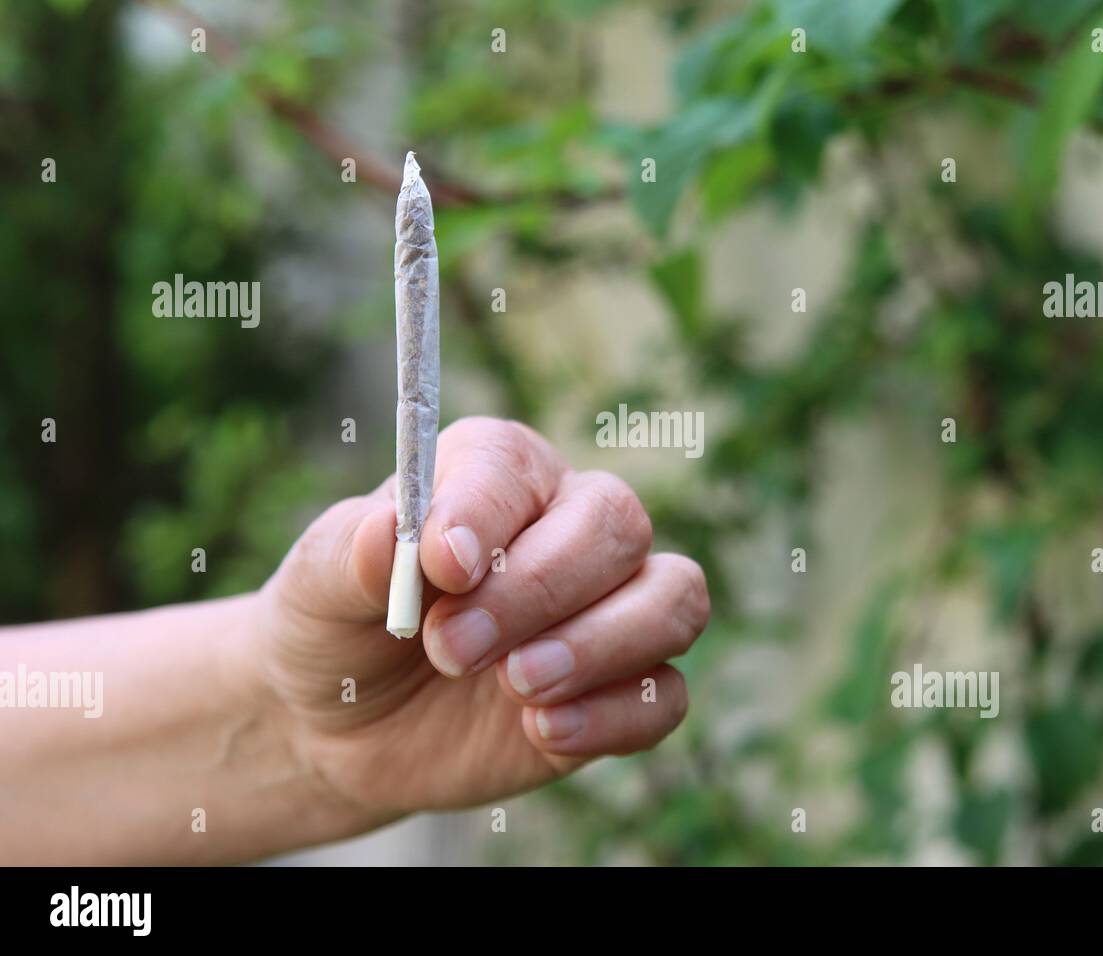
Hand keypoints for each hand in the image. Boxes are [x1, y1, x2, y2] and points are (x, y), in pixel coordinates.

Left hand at [250, 417, 708, 831]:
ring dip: (602, 643)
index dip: (485, 512)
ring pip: (673, 598)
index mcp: (495, 475)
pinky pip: (665, 694)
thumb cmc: (338, 628)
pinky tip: (544, 732)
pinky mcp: (619, 692)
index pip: (515, 467)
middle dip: (539, 590)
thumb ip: (354, 554)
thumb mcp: (317, 587)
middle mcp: (568, 527)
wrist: (343, 728)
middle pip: (615, 525)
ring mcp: (606, 611)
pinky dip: (616, 715)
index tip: (442, 567)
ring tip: (515, 686)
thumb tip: (392, 534)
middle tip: (451, 648)